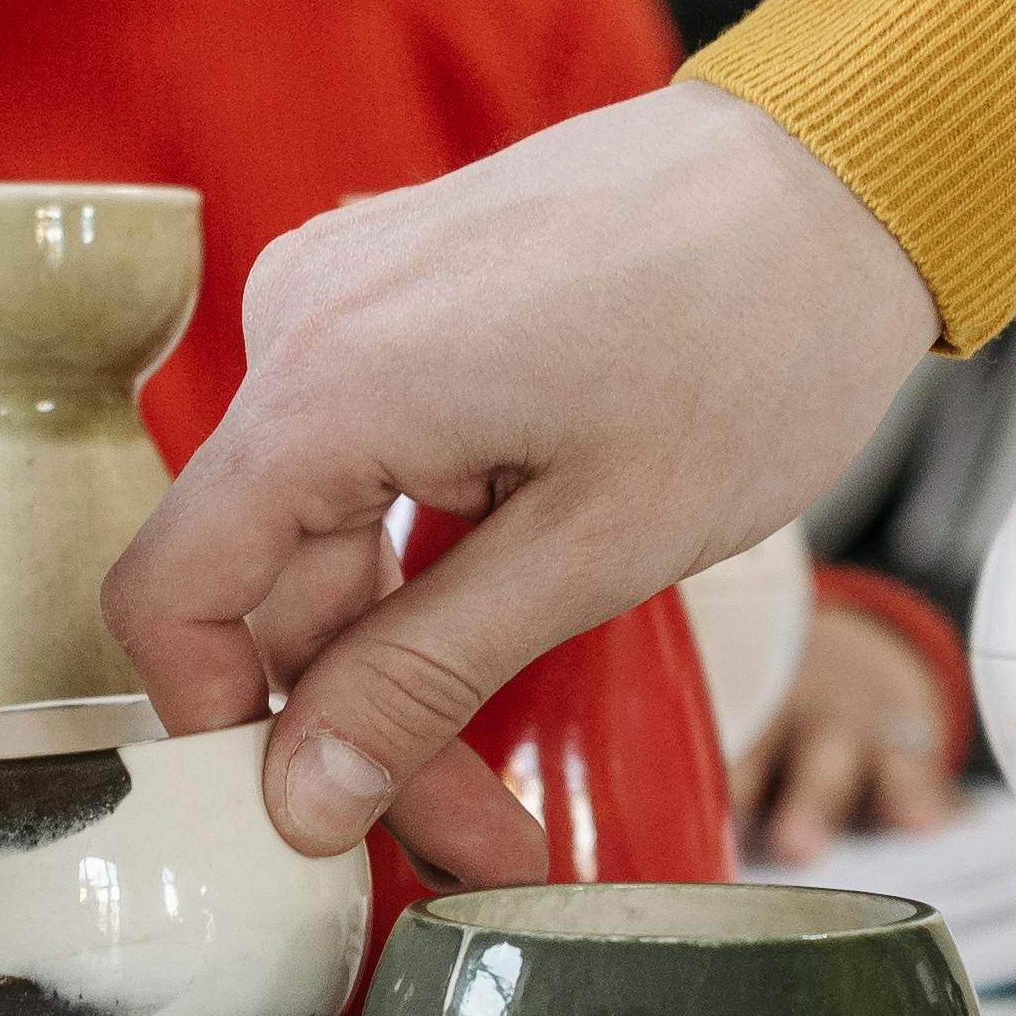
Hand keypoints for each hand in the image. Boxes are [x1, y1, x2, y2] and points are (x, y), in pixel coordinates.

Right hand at [105, 82, 940, 876]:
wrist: (843, 171)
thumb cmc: (755, 330)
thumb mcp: (597, 549)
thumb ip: (424, 676)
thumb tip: (301, 796)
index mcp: (328, 378)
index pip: (171, 596)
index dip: (225, 733)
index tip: (324, 823)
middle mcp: (302, 320)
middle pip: (261, 581)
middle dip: (357, 726)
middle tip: (478, 844)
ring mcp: (344, 297)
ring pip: (316, 534)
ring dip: (395, 659)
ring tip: (506, 788)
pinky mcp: (392, 296)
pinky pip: (359, 462)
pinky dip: (415, 563)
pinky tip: (503, 635)